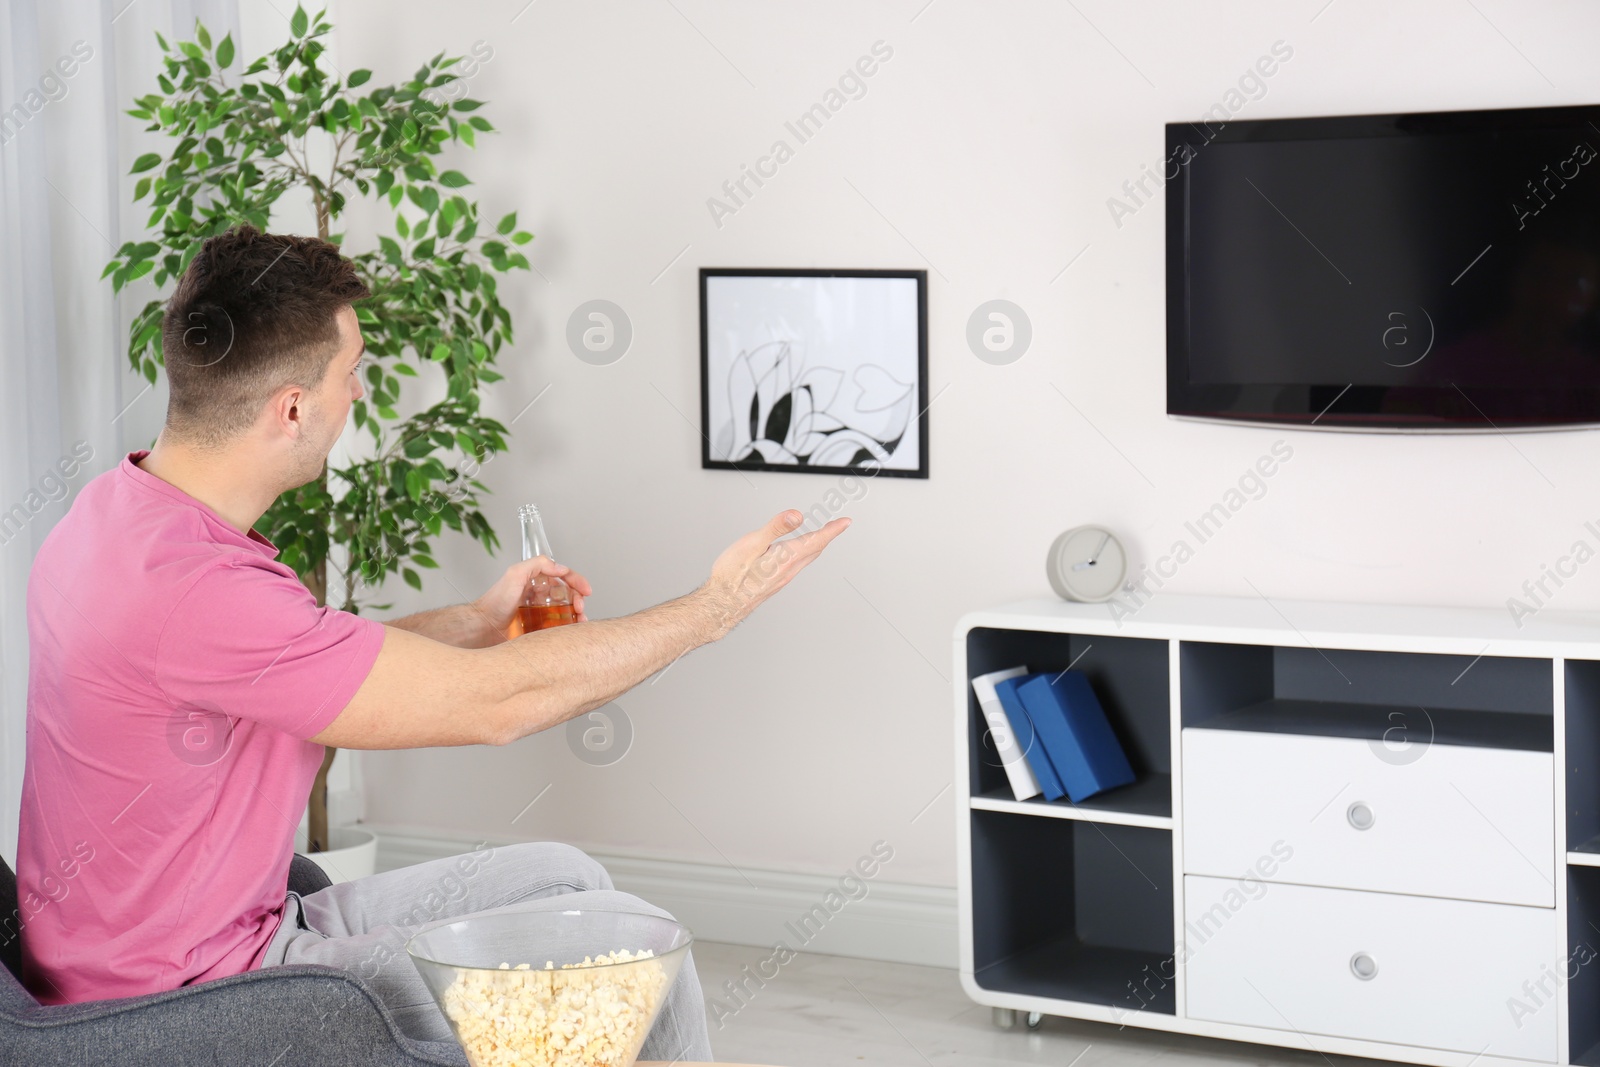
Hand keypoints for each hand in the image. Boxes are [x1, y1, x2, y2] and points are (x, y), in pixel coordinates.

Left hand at [475, 556, 593, 638]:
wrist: (483, 628)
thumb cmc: (494, 603)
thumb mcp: (514, 574)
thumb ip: (537, 564)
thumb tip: (561, 568)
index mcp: (535, 581)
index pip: (562, 576)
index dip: (577, 581)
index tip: (586, 591)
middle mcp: (539, 595)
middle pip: (568, 594)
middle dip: (579, 599)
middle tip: (580, 608)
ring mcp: (539, 613)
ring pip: (566, 611)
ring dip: (578, 615)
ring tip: (580, 621)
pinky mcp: (538, 629)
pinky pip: (558, 627)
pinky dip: (568, 628)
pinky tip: (572, 632)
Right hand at [701, 510, 850, 636]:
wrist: (723, 604)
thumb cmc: (733, 576)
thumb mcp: (752, 543)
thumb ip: (776, 528)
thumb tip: (798, 515)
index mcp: (786, 557)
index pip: (816, 540)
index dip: (833, 529)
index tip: (846, 521)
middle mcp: (789, 570)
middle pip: (815, 550)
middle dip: (827, 536)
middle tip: (837, 525)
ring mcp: (782, 579)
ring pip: (806, 559)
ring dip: (816, 545)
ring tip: (820, 537)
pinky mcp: (774, 584)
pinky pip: (796, 567)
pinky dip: (803, 555)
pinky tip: (794, 555)